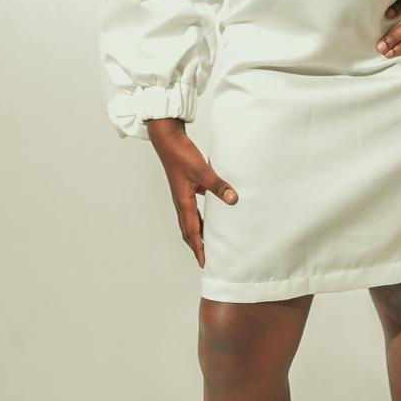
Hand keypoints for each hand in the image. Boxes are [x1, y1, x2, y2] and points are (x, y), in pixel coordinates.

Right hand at [146, 118, 238, 268]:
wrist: (167, 138)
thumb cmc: (180, 153)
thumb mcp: (201, 170)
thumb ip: (217, 184)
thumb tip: (232, 199)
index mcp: (183, 202)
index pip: (192, 231)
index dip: (198, 248)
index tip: (204, 263)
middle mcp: (181, 201)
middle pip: (188, 229)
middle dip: (196, 245)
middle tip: (206, 258)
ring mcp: (183, 193)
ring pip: (190, 218)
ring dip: (198, 230)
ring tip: (210, 239)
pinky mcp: (186, 184)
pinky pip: (194, 205)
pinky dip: (202, 213)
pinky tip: (214, 208)